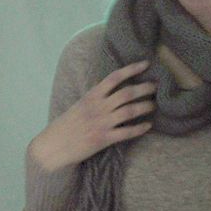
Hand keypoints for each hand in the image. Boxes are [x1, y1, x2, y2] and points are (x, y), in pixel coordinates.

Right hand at [29, 60, 155, 171]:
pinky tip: (148, 126)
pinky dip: (139, 128)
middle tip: (157, 86)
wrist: (53, 146)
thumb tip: (112, 90)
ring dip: (145, 106)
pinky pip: (126, 132)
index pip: (114, 77)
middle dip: (144, 88)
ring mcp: (102, 123)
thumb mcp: (79, 105)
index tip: (146, 64)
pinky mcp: (104, 139)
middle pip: (126, 93)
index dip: (131, 69)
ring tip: (154, 105)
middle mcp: (98, 107)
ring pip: (129, 111)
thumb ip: (95, 98)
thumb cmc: (66, 125)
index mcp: (91, 96)